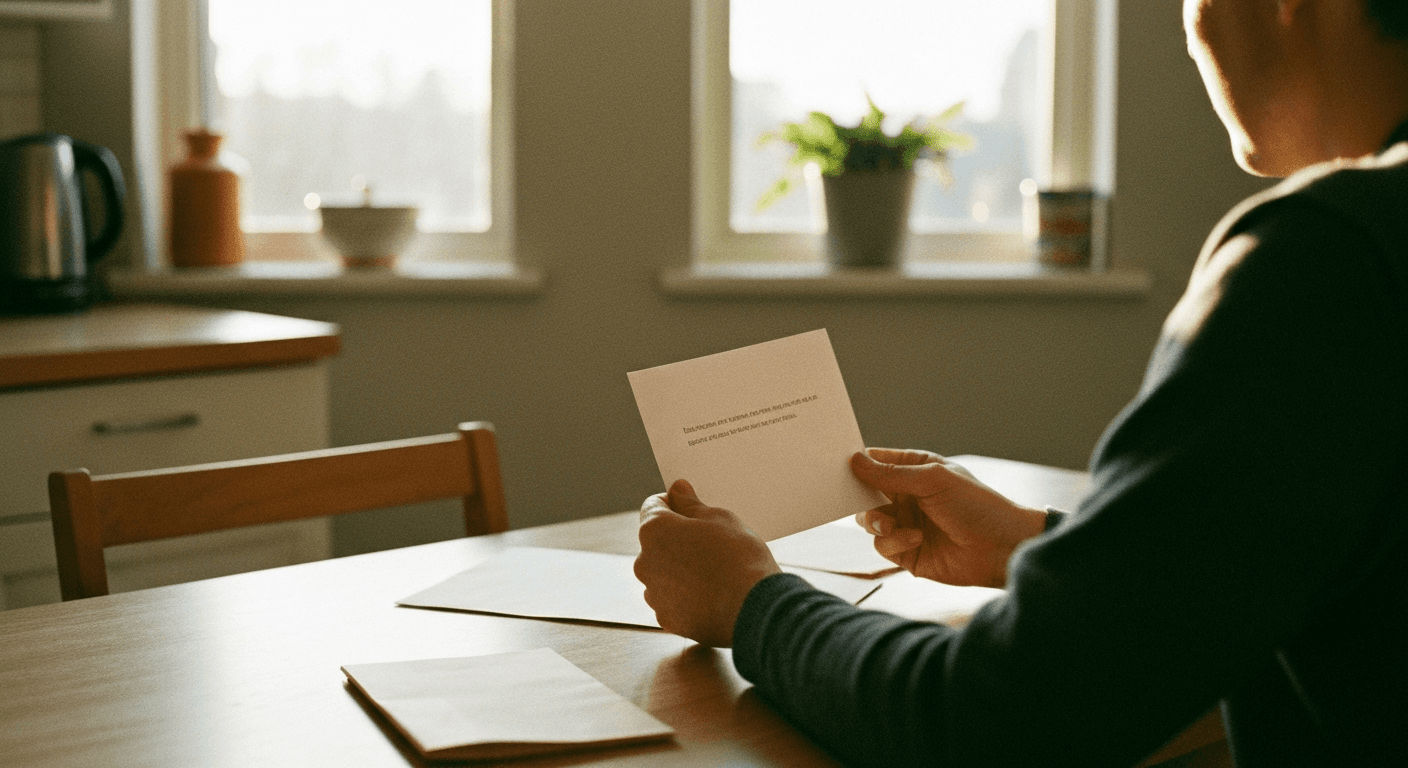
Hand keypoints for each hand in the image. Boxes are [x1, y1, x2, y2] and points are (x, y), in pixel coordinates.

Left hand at [635, 480, 781, 646]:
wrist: (755, 609)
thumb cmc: (739, 558)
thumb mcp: (719, 518)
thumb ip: (691, 505)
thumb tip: (677, 491)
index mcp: (654, 531)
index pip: (653, 507)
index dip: (674, 503)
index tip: (692, 508)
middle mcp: (645, 563)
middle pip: (657, 542)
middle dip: (678, 539)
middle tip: (710, 542)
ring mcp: (654, 594)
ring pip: (663, 573)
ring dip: (680, 569)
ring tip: (713, 571)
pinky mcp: (668, 619)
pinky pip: (672, 600)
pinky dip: (686, 595)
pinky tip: (711, 593)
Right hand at [850, 449, 1047, 587]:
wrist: (1001, 548)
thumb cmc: (976, 505)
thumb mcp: (932, 479)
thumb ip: (891, 474)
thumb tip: (855, 461)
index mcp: (915, 470)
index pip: (877, 462)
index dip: (857, 463)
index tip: (838, 465)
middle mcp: (907, 497)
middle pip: (866, 493)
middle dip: (858, 496)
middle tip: (852, 498)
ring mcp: (905, 524)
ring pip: (868, 521)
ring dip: (875, 521)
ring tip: (890, 525)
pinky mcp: (906, 552)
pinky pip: (882, 545)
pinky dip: (894, 541)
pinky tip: (917, 539)